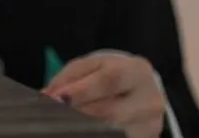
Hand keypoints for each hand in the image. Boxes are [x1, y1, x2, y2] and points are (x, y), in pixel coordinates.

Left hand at [43, 52, 164, 137]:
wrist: (140, 91)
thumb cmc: (109, 75)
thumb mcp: (90, 67)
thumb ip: (69, 78)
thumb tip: (47, 95)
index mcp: (138, 71)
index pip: (108, 81)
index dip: (81, 91)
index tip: (55, 98)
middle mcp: (150, 100)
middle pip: (110, 111)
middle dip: (77, 113)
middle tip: (52, 114)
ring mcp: (150, 125)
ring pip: (111, 131)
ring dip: (81, 128)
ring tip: (61, 124)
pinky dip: (94, 135)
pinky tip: (78, 131)